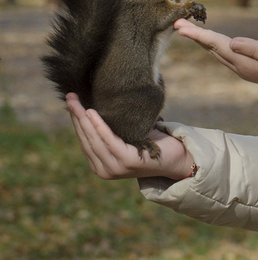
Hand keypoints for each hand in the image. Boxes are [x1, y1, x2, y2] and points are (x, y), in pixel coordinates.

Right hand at [66, 93, 194, 180]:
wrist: (178, 157)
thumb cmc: (153, 143)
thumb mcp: (127, 135)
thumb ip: (112, 130)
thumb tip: (97, 106)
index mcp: (102, 165)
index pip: (85, 141)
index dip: (77, 121)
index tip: (71, 104)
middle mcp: (105, 169)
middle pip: (86, 139)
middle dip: (76, 117)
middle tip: (69, 97)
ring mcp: (115, 168)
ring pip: (94, 139)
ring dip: (83, 119)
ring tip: (76, 102)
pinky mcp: (126, 162)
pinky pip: (108, 140)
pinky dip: (98, 126)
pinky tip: (91, 113)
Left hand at [174, 19, 257, 86]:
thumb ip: (255, 49)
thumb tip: (232, 43)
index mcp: (244, 61)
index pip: (216, 44)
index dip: (198, 35)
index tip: (181, 27)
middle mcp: (239, 66)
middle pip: (211, 48)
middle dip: (194, 36)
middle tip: (178, 23)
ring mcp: (243, 68)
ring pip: (217, 52)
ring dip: (202, 40)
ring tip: (189, 30)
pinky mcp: (248, 66)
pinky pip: (225, 54)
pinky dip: (214, 45)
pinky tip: (212, 41)